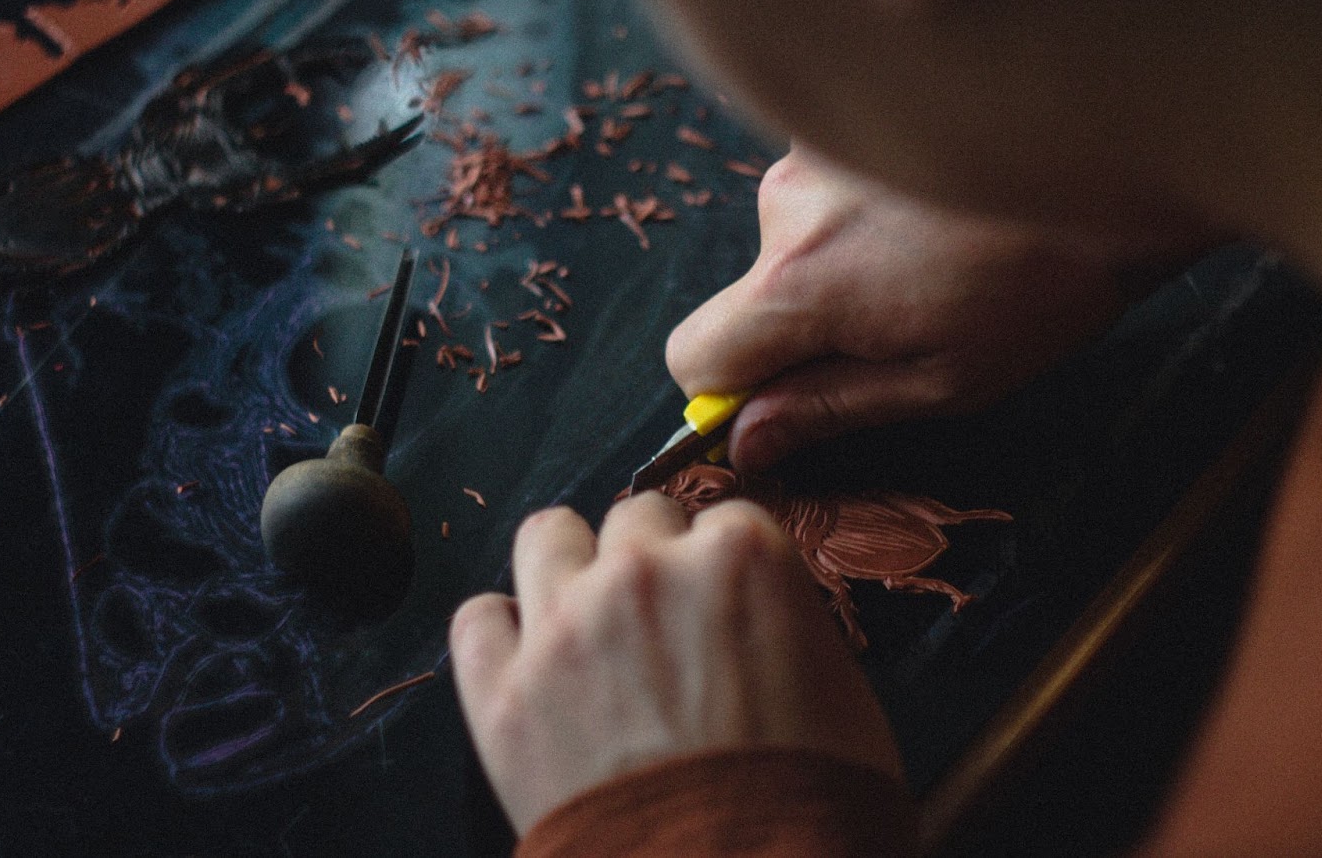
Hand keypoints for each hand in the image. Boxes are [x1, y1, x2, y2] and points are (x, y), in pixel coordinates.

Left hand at [449, 494, 902, 834]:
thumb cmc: (813, 804)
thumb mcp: (844, 693)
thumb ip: (788, 624)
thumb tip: (760, 622)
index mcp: (741, 557)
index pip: (725, 519)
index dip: (725, 567)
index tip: (723, 606)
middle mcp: (645, 571)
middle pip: (636, 517)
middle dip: (652, 560)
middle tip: (663, 623)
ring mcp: (565, 626)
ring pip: (547, 536)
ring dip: (570, 568)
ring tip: (588, 620)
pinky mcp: (502, 693)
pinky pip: (476, 619)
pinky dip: (500, 636)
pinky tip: (528, 664)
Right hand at [667, 146, 1140, 470]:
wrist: (1116, 156)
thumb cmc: (1044, 287)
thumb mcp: (942, 381)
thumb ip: (828, 409)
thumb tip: (745, 441)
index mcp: (802, 283)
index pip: (693, 354)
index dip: (728, 390)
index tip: (786, 399)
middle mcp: (786, 206)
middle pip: (748, 294)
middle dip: (804, 321)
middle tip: (904, 323)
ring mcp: (814, 150)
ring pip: (790, 240)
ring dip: (840, 261)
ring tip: (935, 261)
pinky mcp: (846, 117)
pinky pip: (823, 189)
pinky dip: (862, 211)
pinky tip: (934, 214)